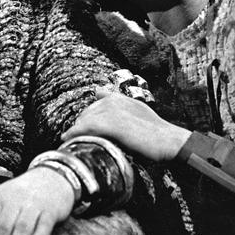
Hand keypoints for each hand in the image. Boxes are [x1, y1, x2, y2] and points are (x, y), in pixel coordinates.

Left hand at [62, 86, 189, 162]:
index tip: (82, 130)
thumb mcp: (137, 111)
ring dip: (75, 132)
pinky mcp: (109, 123)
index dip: (87, 120)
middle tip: (75, 140)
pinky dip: (73, 134)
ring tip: (70, 143)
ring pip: (83, 121)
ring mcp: (110, 111)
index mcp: (118, 98)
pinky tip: (66, 140)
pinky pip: (83, 128)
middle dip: (80, 127)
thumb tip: (98, 91)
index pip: (93, 107)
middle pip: (85, 114)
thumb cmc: (155, 131)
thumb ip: (119, 103)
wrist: (168, 141)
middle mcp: (112, 101)